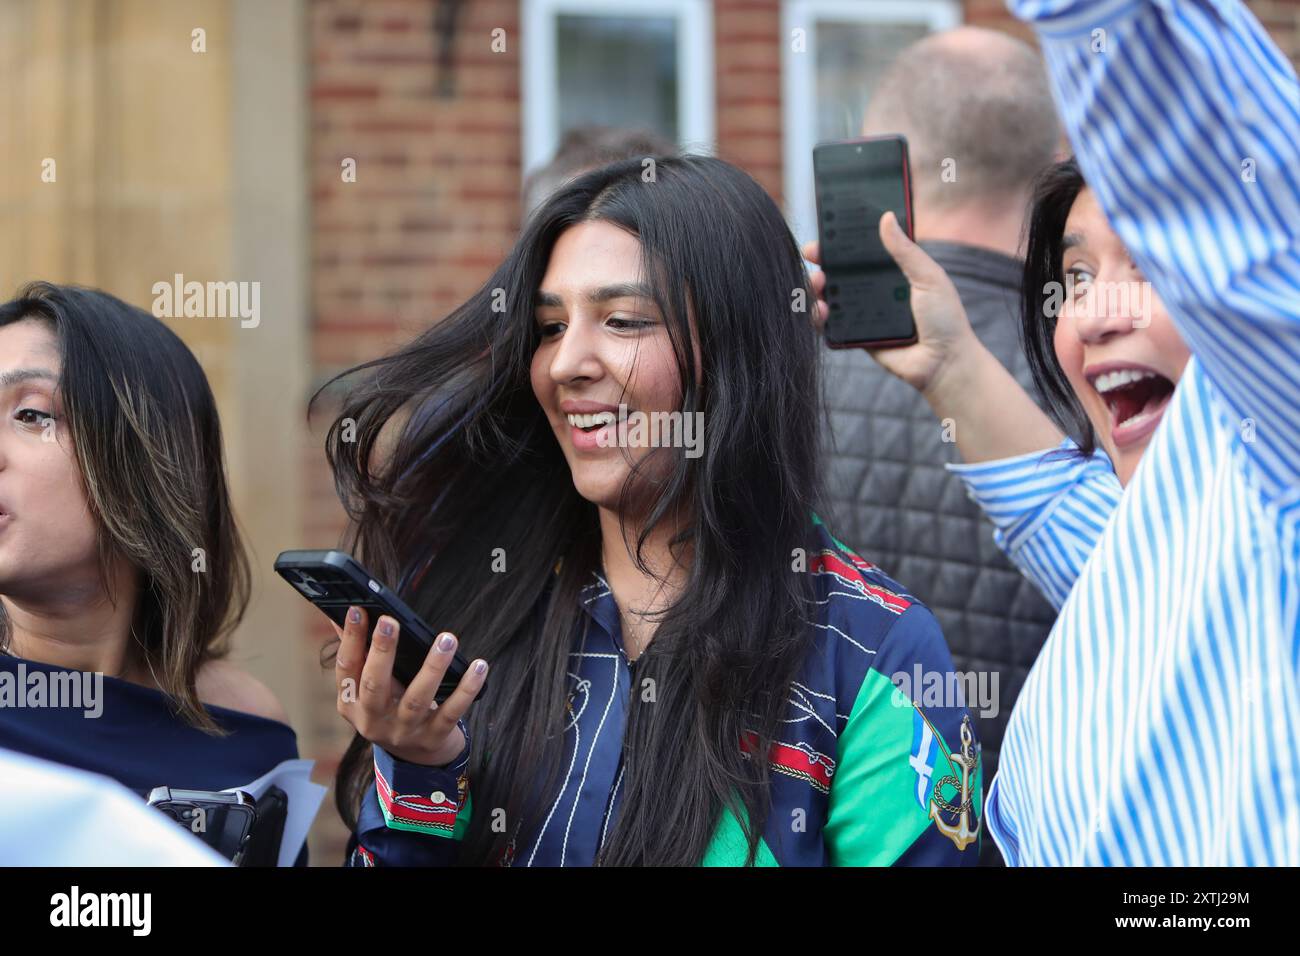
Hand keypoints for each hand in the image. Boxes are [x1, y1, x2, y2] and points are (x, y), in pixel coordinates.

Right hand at [334, 607, 487, 766]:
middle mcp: (373, 721)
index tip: (358, 610)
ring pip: (417, 699)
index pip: (347, 668)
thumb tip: (339, 615)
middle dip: (382, 652)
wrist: (414, 757)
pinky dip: (466, 689)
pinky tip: (478, 667)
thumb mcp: (366, 689)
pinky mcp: (433, 738)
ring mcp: (403, 732)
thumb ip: (357, 654)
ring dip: (433, 667)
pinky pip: (451, 712)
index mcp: (351, 704)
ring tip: (447, 639)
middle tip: (391, 621)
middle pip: (375, 686)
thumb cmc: (389, 707)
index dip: (350, 639)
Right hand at [802, 211, 979, 397]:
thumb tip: (886, 217)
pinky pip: (831, 325)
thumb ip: (906, 251)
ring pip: (830, 296)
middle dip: (822, 262)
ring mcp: (863, 313)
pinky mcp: (856, 335)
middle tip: (813, 256)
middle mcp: (875, 290)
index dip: (841, 242)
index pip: (862, 252)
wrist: (943, 363)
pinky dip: (819, 317)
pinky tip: (820, 311)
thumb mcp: (929, 277)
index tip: (825, 232)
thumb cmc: (945, 318)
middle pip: (840, 272)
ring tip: (818, 284)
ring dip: (816, 288)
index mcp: (893, 272)